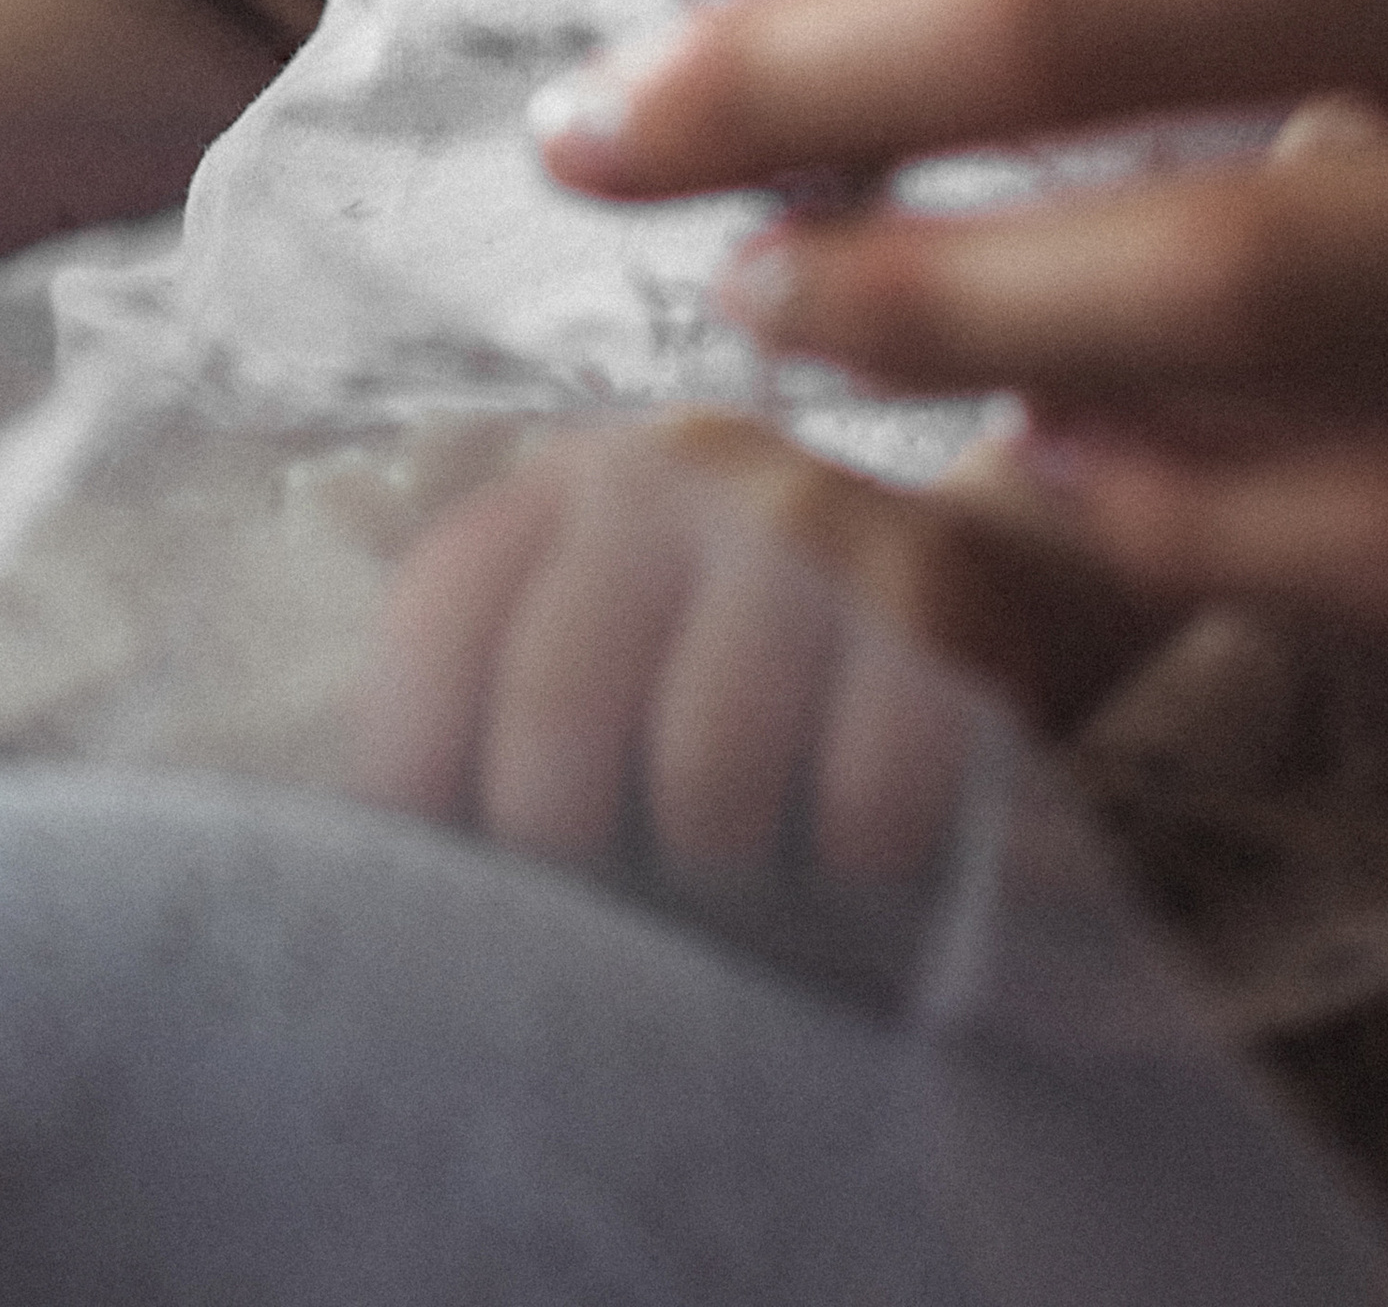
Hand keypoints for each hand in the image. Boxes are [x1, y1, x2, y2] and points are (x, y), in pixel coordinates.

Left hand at [350, 415, 1161, 872]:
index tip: (443, 875)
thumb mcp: (621, 627)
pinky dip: (849, 878)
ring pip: (708, 777)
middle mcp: (680, 474)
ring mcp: (813, 526)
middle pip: (557, 708)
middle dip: (564, 861)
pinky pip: (863, 809)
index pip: (440, 627)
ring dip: (718, 883)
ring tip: (735, 885)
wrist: (995, 580)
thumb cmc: (756, 661)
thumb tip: (392, 876)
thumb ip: (503, 698)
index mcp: (569, 484)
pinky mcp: (937, 602)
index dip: (416, 778)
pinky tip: (848, 859)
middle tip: (605, 912)